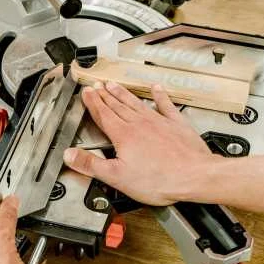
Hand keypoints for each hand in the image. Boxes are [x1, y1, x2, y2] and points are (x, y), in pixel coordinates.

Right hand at [63, 82, 213, 204]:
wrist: (194, 175)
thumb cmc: (159, 179)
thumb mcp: (117, 177)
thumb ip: (91, 165)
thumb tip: (70, 155)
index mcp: (124, 135)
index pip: (103, 115)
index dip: (93, 103)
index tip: (87, 92)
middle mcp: (140, 124)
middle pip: (118, 106)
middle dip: (105, 95)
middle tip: (97, 84)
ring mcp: (159, 122)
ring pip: (136, 104)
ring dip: (124, 94)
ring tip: (114, 85)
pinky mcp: (177, 125)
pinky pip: (166, 106)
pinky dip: (160, 96)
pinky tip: (157, 89)